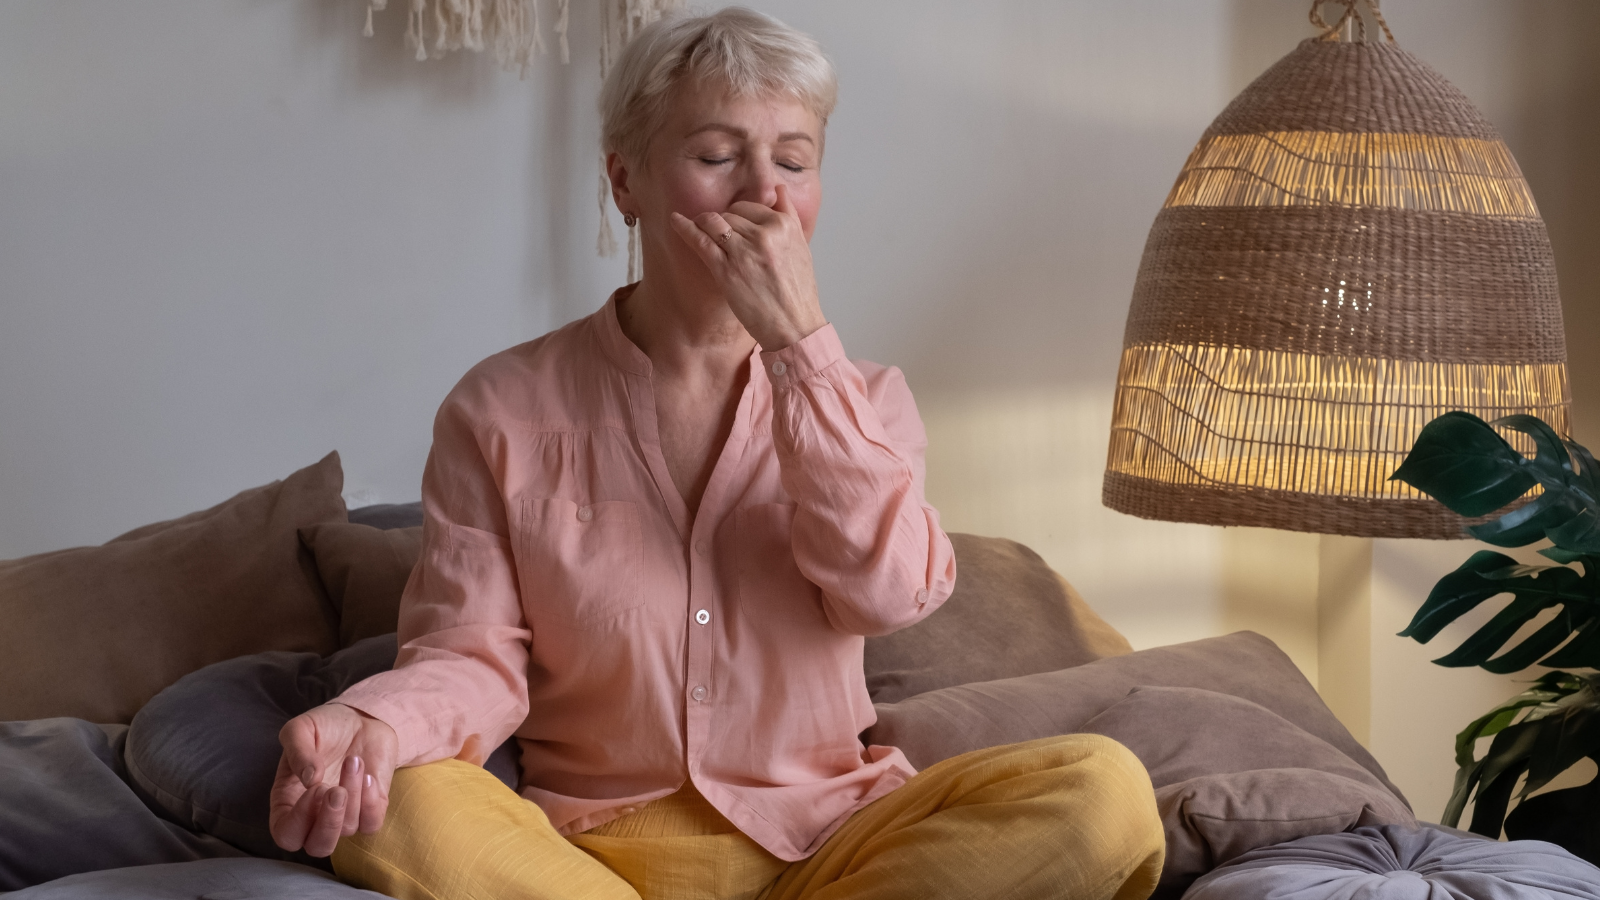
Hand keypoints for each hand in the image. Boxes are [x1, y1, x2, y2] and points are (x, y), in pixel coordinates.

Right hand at [268, 703, 398, 856]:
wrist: (361, 719)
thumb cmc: (324, 727)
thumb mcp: (301, 729)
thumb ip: (297, 751)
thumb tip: (309, 779)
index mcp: (288, 801)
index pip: (286, 834)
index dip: (298, 822)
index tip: (315, 789)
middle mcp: (314, 815)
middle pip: (318, 847)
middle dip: (329, 823)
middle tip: (336, 790)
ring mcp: (344, 814)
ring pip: (347, 828)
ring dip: (353, 792)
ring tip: (354, 760)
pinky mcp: (369, 809)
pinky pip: (372, 824)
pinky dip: (371, 802)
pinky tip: (368, 775)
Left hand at [669, 183, 826, 350]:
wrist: (794, 325)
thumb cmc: (798, 292)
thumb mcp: (802, 247)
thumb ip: (789, 215)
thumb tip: (779, 188)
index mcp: (784, 226)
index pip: (751, 206)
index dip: (740, 216)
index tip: (735, 226)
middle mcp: (765, 234)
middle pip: (731, 213)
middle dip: (725, 223)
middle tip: (725, 240)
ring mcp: (744, 252)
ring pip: (715, 223)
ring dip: (705, 223)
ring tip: (700, 227)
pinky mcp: (727, 270)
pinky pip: (701, 241)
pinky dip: (685, 228)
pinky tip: (675, 221)